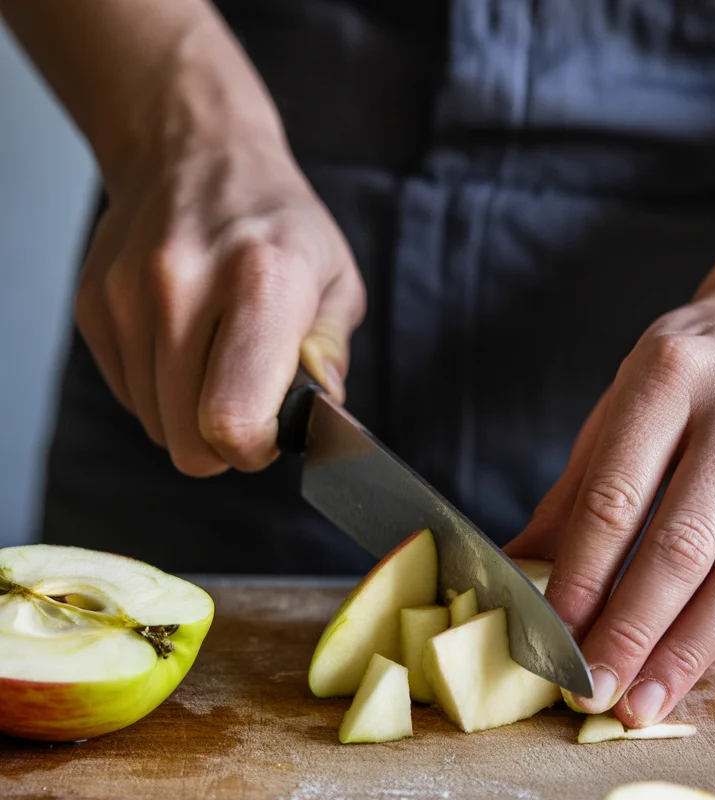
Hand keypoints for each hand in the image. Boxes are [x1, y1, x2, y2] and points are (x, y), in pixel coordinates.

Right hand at [76, 99, 364, 475]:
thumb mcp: (336, 281)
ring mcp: (128, 295)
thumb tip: (321, 418)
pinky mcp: (95, 306)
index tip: (270, 433)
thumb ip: (330, 358)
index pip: (232, 420)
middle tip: (249, 402)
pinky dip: (161, 388)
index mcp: (261, 282)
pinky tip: (185, 343)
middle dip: (225, 443)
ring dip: (191, 414)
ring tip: (218, 360)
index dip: (254, 450)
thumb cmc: (276, 224)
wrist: (195, 152)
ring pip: (157, 425)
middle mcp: (184, 286)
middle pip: (188, 441)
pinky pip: (131, 395)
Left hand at [507, 295, 714, 723]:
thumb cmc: (686, 387)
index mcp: (670, 373)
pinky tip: (691, 668)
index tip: (554, 643)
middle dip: (631, 633)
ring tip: (641, 702)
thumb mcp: (615, 416)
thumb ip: (570, 500)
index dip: (582, 582)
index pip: (615, 500)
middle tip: (593, 691)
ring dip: (685, 655)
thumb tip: (513, 575)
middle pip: (680, 547)